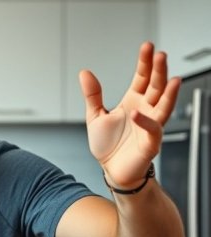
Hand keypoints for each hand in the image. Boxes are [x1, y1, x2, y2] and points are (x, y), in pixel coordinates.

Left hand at [80, 42, 180, 188]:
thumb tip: (85, 73)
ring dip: (168, 93)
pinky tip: (138, 112)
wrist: (112, 170)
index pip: (142, 78)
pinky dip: (146, 121)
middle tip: (160, 55)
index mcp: (133, 102)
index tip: (147, 47)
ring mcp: (149, 126)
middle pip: (156, 87)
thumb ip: (92, 95)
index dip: (145, 63)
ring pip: (163, 106)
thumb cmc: (108, 145)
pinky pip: (152, 130)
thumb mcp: (95, 116)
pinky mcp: (150, 143)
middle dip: (159, 71)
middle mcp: (145, 111)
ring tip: (171, 78)